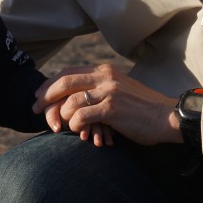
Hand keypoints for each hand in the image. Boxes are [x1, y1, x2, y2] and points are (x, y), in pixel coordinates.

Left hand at [33, 64, 179, 145]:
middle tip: (35, 108)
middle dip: (46, 96)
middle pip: (64, 82)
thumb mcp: (119, 90)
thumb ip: (98, 89)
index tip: (39, 96)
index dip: (50, 84)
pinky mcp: (113, 109)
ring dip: (62, 115)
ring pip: (71, 100)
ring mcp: (109, 92)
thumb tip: (71, 99)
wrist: (167, 117)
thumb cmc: (142, 109)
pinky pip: (82, 115)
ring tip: (62, 126)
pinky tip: (79, 131)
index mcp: (105, 71)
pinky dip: (75, 124)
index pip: (68, 72)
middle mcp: (105, 77)